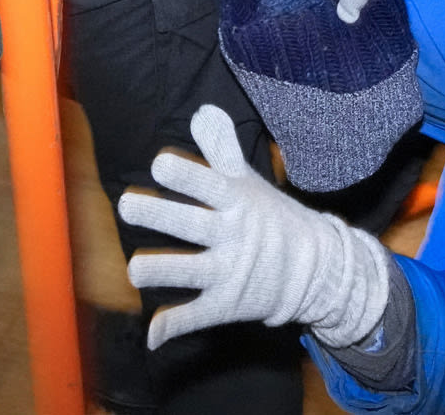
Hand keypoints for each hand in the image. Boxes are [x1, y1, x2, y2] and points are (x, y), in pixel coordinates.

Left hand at [120, 105, 391, 349]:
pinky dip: (169, 327)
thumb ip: (221, 149)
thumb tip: (201, 111)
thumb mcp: (249, 181)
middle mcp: (231, 233)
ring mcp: (228, 271)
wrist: (315, 269)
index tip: (159, 166)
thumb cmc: (270, 217)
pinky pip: (193, 317)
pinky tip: (152, 332)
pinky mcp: (226, 304)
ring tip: (137, 268)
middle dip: (152, 212)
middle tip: (128, 205)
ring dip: (152, 270)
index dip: (178, 172)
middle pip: (185, 223)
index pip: (203, 181)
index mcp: (236, 200)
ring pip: (181, 271)